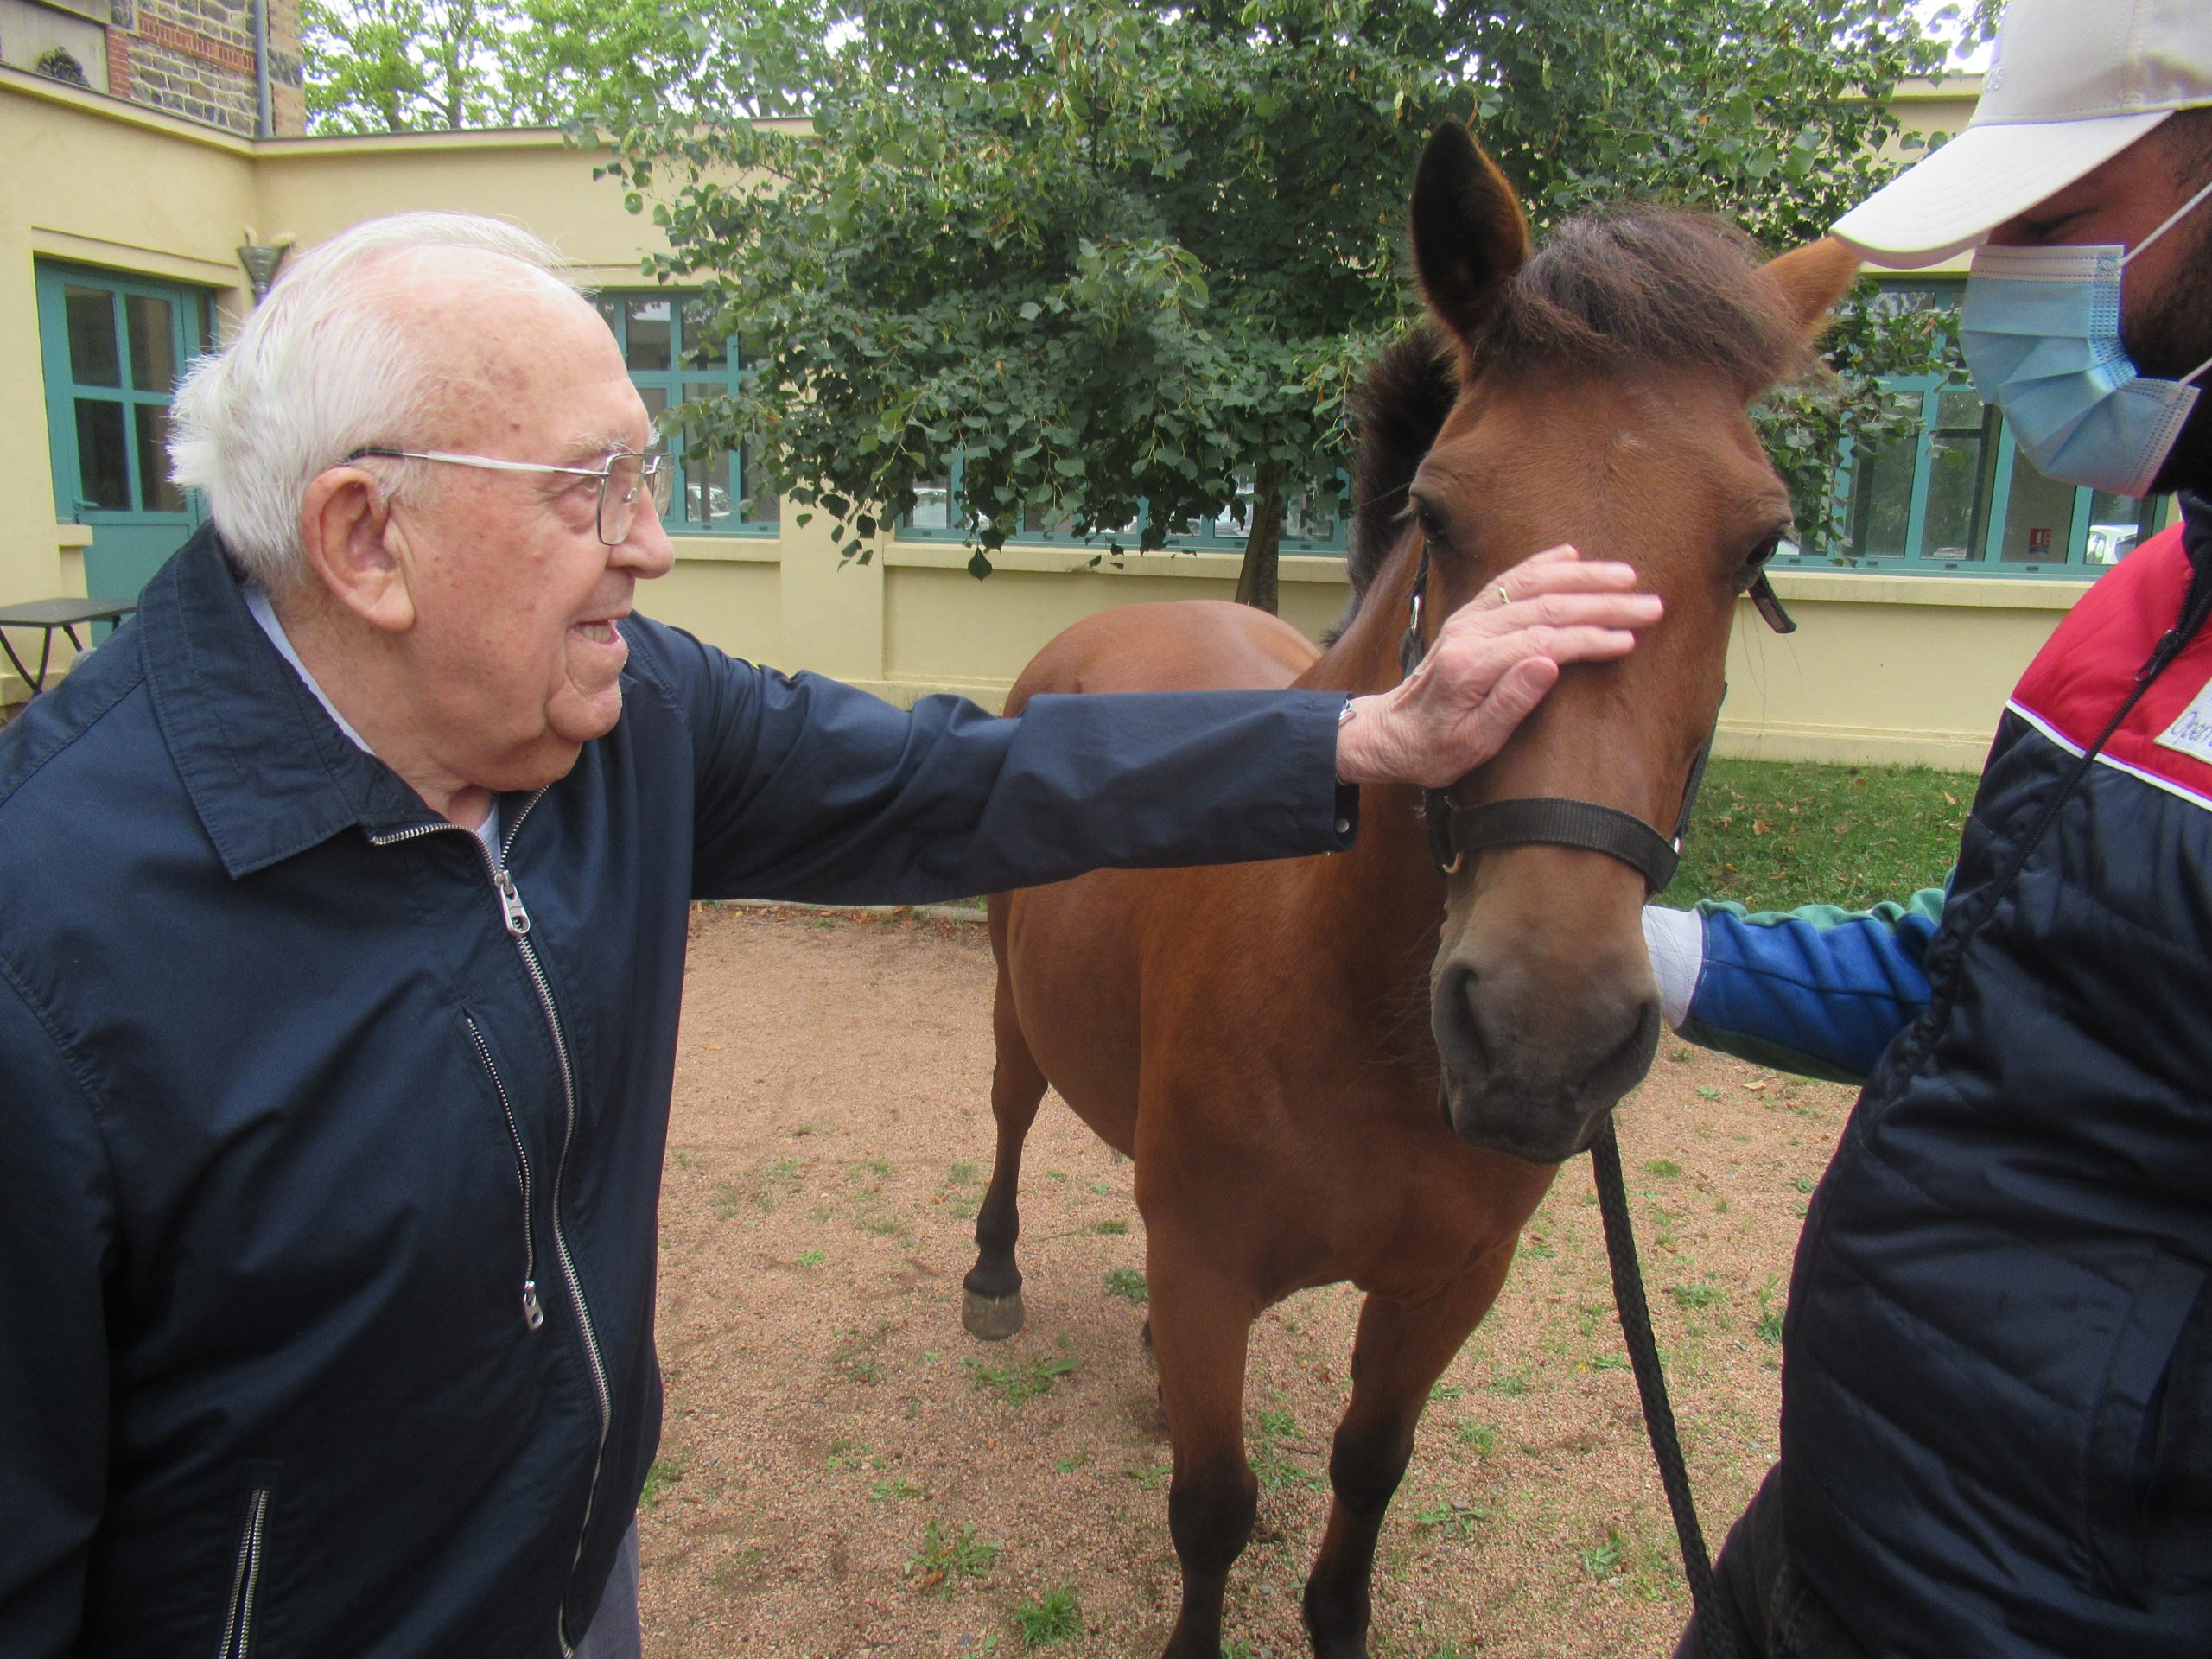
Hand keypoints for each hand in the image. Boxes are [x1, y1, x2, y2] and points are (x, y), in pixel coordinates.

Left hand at [1333, 544, 1661, 787]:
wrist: (1391, 734)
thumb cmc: (1434, 748)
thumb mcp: (1472, 742)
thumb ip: (1510, 701)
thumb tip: (1549, 663)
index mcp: (1472, 664)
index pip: (1543, 640)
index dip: (1589, 638)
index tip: (1628, 640)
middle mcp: (1470, 631)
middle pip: (1545, 606)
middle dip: (1602, 604)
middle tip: (1651, 605)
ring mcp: (1469, 618)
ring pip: (1531, 585)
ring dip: (1582, 577)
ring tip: (1627, 577)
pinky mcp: (1471, 615)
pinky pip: (1510, 579)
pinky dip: (1542, 564)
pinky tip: (1571, 554)